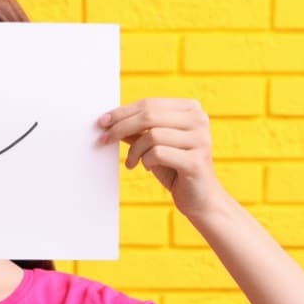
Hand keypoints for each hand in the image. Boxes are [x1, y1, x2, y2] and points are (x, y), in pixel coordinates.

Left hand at [97, 97, 228, 217]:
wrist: (200, 199)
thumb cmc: (176, 169)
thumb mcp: (154, 145)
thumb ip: (137, 130)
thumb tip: (109, 121)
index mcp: (191, 109)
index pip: (150, 103)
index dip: (122, 112)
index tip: (102, 122)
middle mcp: (199, 120)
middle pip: (149, 116)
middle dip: (121, 127)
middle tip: (104, 140)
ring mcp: (200, 139)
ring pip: (152, 135)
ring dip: (134, 151)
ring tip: (132, 162)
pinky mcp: (196, 161)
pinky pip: (157, 153)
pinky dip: (146, 161)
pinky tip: (148, 168)